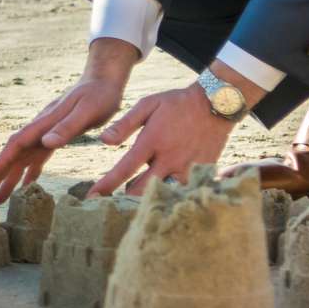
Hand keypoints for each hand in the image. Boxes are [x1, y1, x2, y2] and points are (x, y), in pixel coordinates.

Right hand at [0, 72, 128, 202]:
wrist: (104, 78)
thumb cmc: (99, 94)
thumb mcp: (87, 111)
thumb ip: (67, 127)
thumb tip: (45, 143)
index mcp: (45, 121)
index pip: (17, 143)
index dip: (3, 161)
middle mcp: (42, 128)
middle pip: (15, 154)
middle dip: (0, 174)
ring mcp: (47, 132)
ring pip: (24, 158)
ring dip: (11, 177)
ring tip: (0, 198)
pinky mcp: (57, 135)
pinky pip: (38, 157)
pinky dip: (29, 172)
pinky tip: (26, 185)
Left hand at [90, 86, 236, 196]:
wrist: (216, 104)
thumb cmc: (177, 104)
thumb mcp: (148, 105)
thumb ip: (125, 124)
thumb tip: (103, 141)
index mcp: (152, 141)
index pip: (124, 170)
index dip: (106, 185)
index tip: (92, 197)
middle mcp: (169, 159)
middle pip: (142, 190)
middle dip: (125, 199)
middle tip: (112, 204)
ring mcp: (187, 168)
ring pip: (163, 194)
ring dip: (148, 199)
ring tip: (136, 202)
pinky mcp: (202, 173)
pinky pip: (183, 191)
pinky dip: (171, 194)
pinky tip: (163, 197)